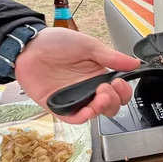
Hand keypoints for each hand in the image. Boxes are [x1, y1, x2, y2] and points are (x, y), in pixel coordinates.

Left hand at [14, 28, 139, 123]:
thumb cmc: (55, 42)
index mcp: (97, 74)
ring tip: (100, 98)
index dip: (123, 91)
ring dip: (101, 109)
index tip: (120, 84)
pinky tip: (88, 111)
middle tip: (108, 90)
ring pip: (94, 114)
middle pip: (109, 106)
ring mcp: (73, 99)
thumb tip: (134, 62)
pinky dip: (82, 118)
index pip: (118, 91)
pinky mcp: (58, 106)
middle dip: (114, 101)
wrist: (29, 45)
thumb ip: (112, 57)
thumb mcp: (88, 45)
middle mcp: (87, 89)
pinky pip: (73, 118)